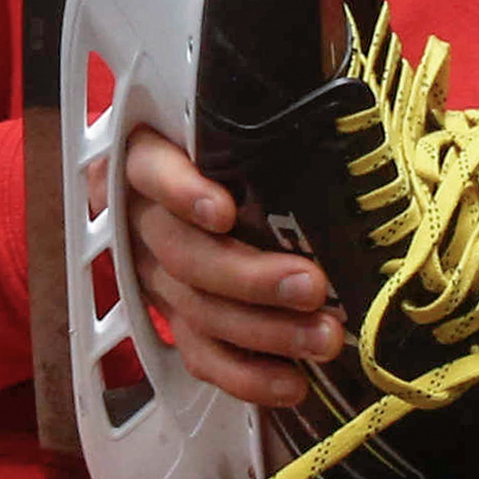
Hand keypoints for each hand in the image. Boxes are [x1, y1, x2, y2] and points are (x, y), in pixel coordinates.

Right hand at [120, 128, 346, 408]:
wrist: (192, 181)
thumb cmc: (229, 140)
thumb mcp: (234, 116)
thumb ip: (268, 113)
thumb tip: (337, 95)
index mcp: (145, 155)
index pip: (149, 169)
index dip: (181, 191)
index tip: (222, 210)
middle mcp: (141, 218)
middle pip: (180, 253)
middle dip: (249, 276)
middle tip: (313, 284)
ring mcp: (153, 274)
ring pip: (195, 308)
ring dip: (263, 330)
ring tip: (325, 336)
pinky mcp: (171, 317)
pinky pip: (199, 354)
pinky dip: (245, 375)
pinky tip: (290, 382)